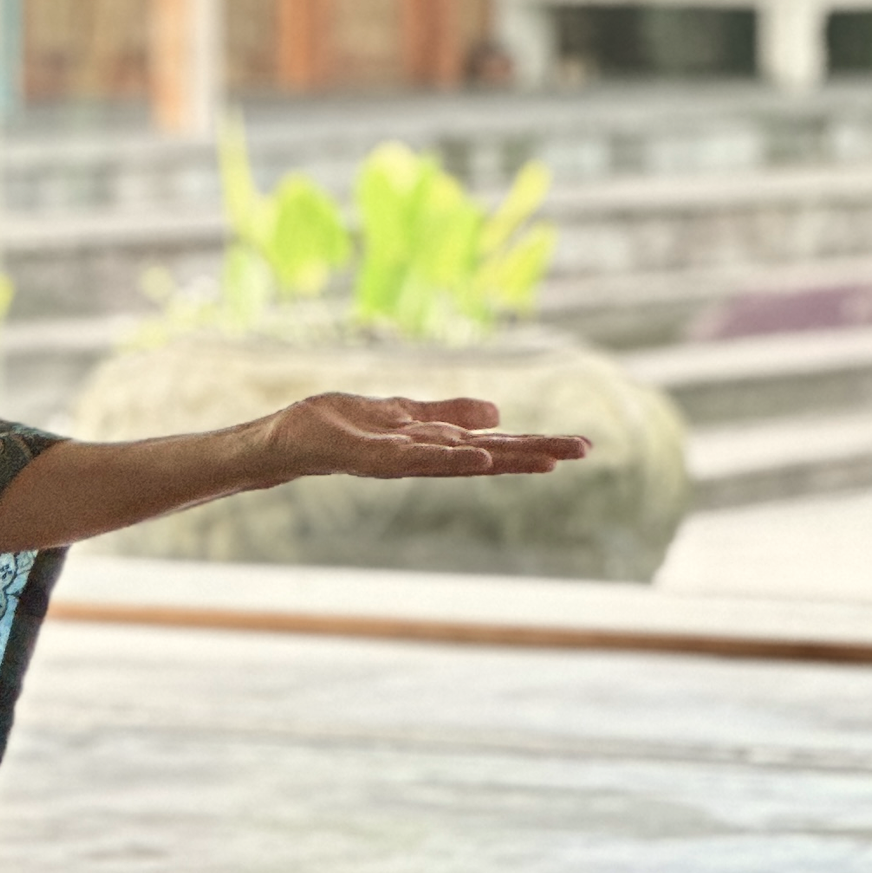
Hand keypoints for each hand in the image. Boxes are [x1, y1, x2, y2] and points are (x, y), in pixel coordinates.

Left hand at [260, 393, 591, 484]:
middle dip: (534, 452)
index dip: (533, 443)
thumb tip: (497, 412)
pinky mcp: (373, 458)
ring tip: (545, 458)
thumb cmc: (339, 427)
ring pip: (461, 460)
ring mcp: (400, 460)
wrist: (287, 438)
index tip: (578, 445)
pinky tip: (478, 454)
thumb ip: (446, 414)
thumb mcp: (402, 412)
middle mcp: (423, 457)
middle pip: (487, 454)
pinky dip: (449, 457)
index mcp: (433, 444)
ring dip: (502, 457)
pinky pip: (417, 459)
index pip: (492, 443)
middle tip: (584, 450)